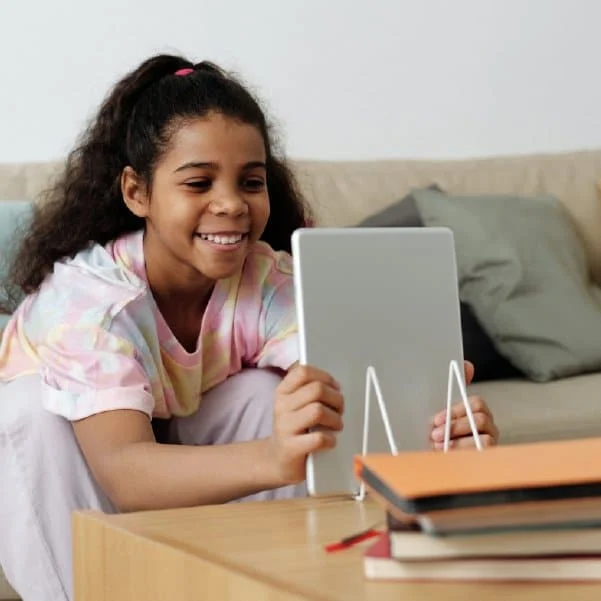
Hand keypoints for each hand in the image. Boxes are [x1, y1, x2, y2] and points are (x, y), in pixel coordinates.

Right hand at [270, 364, 344, 484]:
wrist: (277, 460)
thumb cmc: (293, 429)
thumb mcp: (294, 404)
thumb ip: (310, 391)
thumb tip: (335, 385)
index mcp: (282, 392)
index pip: (303, 372)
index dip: (324, 377)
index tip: (334, 387)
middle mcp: (281, 407)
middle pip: (316, 389)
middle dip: (336, 398)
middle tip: (339, 409)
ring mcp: (284, 427)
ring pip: (318, 410)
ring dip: (335, 419)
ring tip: (336, 426)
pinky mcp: (291, 448)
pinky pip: (319, 438)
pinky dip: (330, 439)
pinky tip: (329, 441)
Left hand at [429, 361, 498, 449]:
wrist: (430, 455)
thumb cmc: (438, 432)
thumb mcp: (439, 410)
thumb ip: (451, 389)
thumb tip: (468, 366)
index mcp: (474, 411)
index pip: (476, 403)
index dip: (456, 410)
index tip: (437, 419)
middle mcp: (486, 425)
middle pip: (480, 418)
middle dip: (455, 426)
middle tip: (435, 433)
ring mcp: (490, 440)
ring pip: (482, 435)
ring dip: (458, 440)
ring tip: (439, 445)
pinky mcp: (489, 455)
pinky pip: (483, 449)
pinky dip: (464, 451)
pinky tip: (449, 454)